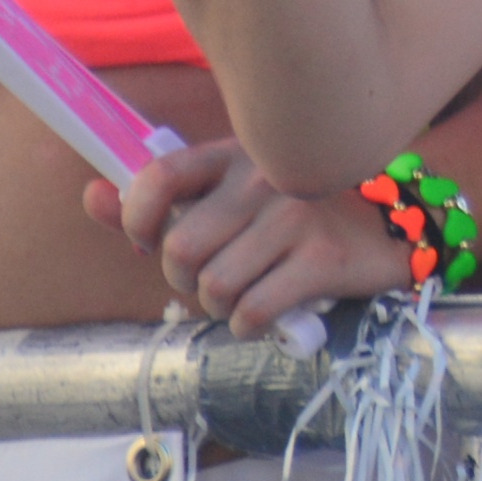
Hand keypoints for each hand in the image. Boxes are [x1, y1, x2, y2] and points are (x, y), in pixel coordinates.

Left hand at [86, 137, 406, 339]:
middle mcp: (265, 178)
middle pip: (181, 248)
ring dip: (221, 306)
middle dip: (185, 279)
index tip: (151, 243)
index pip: (159, 176)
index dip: (137, 219)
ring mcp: (296, 216)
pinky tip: (266, 315)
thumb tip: (91, 194)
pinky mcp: (322, 258)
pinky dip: (250, 326)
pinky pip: (252, 312)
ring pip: (214, 286)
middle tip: (213, 278)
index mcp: (236, 154)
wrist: (389, 229)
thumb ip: (162, 199)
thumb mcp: (231, 195)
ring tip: (245, 294)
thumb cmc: (294, 217)